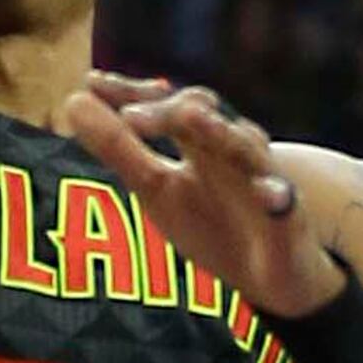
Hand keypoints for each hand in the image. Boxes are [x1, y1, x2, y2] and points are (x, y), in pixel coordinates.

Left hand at [59, 75, 347, 320]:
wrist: (271, 279)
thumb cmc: (213, 225)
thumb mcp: (156, 189)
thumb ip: (119, 148)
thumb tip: (73, 102)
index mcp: (198, 144)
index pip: (165, 106)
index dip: (131, 93)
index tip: (91, 83)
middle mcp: (232, 152)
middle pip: (206, 116)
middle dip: (170, 112)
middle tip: (129, 115)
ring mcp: (263, 181)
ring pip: (247, 149)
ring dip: (221, 134)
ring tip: (194, 121)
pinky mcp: (288, 219)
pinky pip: (285, 204)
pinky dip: (277, 197)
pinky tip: (272, 197)